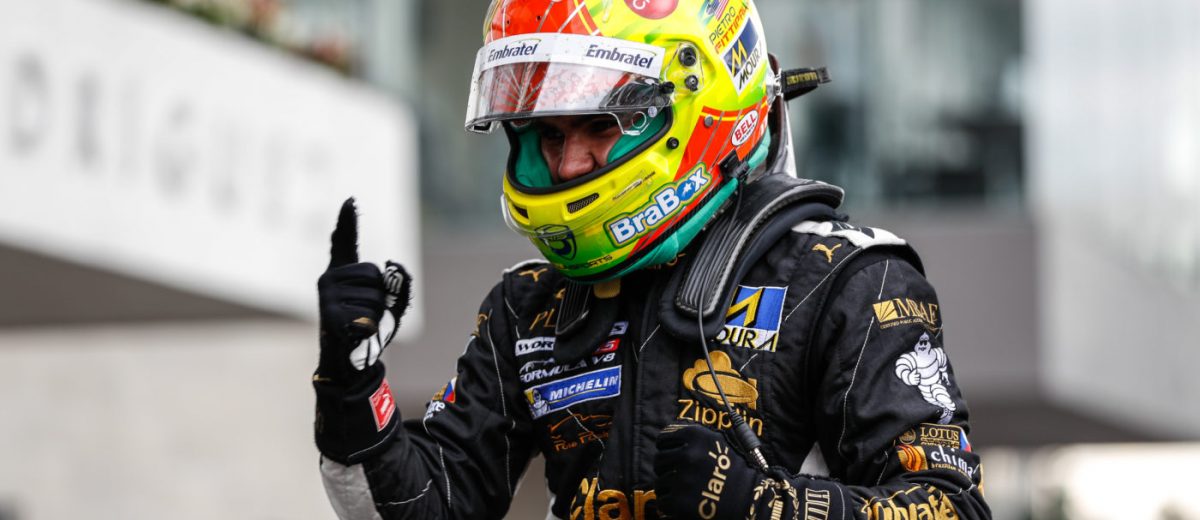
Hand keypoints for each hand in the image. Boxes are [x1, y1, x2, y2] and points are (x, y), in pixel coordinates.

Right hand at [316, 198, 411, 381]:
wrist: (349, 363)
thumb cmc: (369, 330)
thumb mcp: (392, 304)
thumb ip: (400, 282)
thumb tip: (392, 264)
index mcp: (342, 272)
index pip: (345, 242)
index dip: (348, 221)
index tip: (350, 200)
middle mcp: (329, 278)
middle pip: (375, 275)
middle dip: (382, 297)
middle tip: (366, 315)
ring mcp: (326, 295)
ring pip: (374, 298)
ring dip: (377, 316)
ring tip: (361, 325)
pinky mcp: (328, 314)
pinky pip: (367, 316)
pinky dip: (370, 330)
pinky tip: (356, 335)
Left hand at [653, 424, 762, 518]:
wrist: (751, 502)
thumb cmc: (735, 473)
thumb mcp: (718, 443)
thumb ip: (692, 439)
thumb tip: (666, 439)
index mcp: (696, 436)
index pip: (663, 440)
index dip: (668, 451)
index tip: (674, 458)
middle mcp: (688, 455)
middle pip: (659, 461)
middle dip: (668, 470)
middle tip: (682, 478)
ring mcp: (683, 479)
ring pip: (659, 483)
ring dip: (669, 489)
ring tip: (687, 492)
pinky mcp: (680, 503)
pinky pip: (663, 502)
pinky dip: (671, 506)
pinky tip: (687, 504)